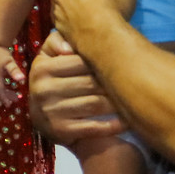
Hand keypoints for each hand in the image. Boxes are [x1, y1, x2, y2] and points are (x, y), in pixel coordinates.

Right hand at [0, 48, 25, 105]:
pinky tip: (3, 86)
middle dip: (3, 96)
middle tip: (12, 100)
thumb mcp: (9, 62)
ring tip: (10, 95)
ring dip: (0, 92)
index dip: (3, 98)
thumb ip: (15, 71)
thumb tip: (22, 79)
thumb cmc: (1, 53)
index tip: (9, 104)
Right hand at [26, 31, 122, 145]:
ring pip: (95, 104)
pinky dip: (113, 125)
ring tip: (133, 100)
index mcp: (41, 68)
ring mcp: (50, 112)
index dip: (102, 62)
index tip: (120, 64)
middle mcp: (43, 90)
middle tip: (133, 82)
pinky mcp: (60, 132)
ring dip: (117, 103)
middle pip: (91, 83)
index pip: (80, 61)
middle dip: (112, 83)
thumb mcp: (49, 58)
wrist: (41, 118)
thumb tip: (69, 49)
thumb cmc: (53, 80)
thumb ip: (57, 42)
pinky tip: (126, 122)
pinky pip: (94, 127)